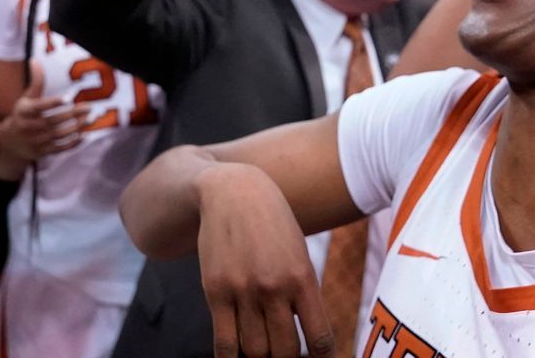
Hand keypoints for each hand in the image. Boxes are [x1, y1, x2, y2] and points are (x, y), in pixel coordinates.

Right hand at [0, 61, 90, 165]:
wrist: (9, 143)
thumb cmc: (22, 116)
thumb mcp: (26, 99)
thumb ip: (35, 82)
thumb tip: (35, 61)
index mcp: (23, 112)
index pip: (38, 107)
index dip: (52, 103)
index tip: (68, 97)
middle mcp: (28, 127)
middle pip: (51, 121)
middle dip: (71, 114)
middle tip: (88, 107)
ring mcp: (35, 141)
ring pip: (58, 135)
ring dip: (76, 127)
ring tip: (91, 119)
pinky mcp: (42, 152)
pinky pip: (59, 148)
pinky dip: (72, 143)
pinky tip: (84, 135)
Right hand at [197, 164, 335, 357]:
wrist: (233, 193)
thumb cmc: (272, 225)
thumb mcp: (297, 253)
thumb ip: (302, 292)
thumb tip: (308, 336)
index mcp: (302, 276)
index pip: (319, 337)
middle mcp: (274, 286)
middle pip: (284, 351)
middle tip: (286, 354)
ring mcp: (242, 290)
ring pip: (255, 351)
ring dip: (261, 357)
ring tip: (264, 349)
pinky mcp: (215, 292)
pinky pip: (224, 342)